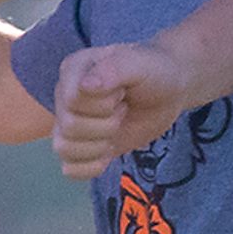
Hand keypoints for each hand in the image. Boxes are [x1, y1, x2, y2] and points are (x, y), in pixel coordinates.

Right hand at [53, 38, 196, 177]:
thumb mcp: (139, 63)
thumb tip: (85, 86)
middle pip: (69, 126)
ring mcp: (70, 123)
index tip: (121, 91)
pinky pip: (69, 169)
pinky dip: (91, 167)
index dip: (103, 104)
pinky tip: (109, 152)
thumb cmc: (153, 72)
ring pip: (64, 149)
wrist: (168, 92)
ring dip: (98, 146)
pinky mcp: (80, 147)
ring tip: (116, 128)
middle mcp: (65, 97)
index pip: (72, 100)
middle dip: (106, 124)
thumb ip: (113, 69)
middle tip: (123, 109)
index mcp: (73, 70)